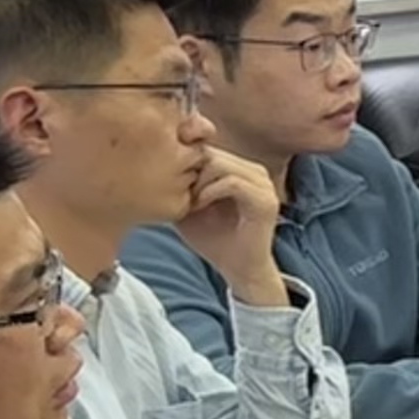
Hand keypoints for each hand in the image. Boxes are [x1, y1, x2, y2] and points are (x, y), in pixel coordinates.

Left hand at [177, 148, 289, 304]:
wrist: (239, 269)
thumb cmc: (214, 240)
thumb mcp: (189, 207)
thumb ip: (181, 185)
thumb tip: (152, 167)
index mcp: (241, 170)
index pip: (207, 149)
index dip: (186, 164)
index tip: (174, 189)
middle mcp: (255, 172)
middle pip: (211, 153)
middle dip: (190, 173)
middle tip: (181, 197)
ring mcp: (263, 185)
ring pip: (221, 164)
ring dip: (199, 183)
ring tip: (191, 203)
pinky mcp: (265, 201)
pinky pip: (232, 182)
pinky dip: (210, 192)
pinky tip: (199, 206)